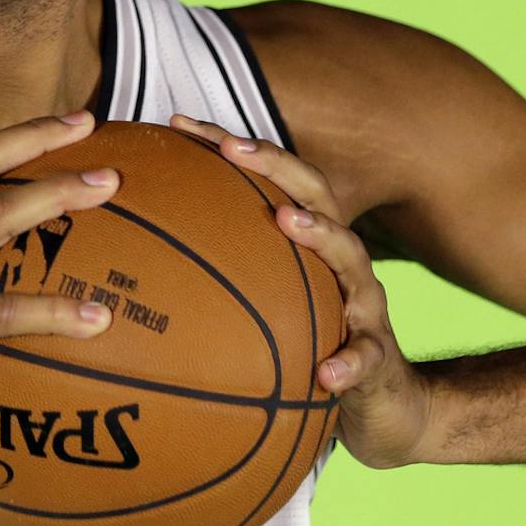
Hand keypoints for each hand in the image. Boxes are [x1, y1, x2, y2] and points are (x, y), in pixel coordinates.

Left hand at [168, 114, 437, 469]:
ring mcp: (365, 304)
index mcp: (311, 243)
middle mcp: (341, 261)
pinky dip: (347, 362)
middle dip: (275, 165)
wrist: (385, 401)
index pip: (272, 179)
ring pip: (350, 259)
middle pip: (316, 195)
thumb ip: (226, 273)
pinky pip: (364, 357)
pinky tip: (327, 372)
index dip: (229, 148)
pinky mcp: (376, 356)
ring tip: (287, 221)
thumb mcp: (272, 302)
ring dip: (320, 233)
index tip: (178, 124)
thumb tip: (140, 257)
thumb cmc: (316, 341)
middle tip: (233, 146)